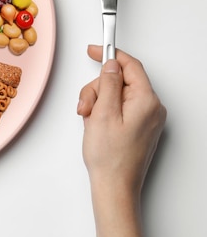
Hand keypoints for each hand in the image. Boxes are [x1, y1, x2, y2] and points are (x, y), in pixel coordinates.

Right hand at [77, 45, 165, 194]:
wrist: (114, 186)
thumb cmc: (110, 156)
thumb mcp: (103, 112)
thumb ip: (108, 83)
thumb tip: (111, 65)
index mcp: (146, 101)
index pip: (130, 66)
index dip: (110, 55)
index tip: (94, 50)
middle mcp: (151, 108)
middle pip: (119, 81)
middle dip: (97, 89)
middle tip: (85, 107)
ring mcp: (146, 118)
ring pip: (116, 95)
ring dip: (97, 102)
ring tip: (89, 120)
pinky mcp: (139, 127)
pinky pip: (119, 108)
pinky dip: (104, 112)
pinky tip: (96, 125)